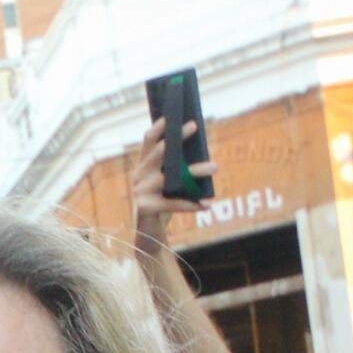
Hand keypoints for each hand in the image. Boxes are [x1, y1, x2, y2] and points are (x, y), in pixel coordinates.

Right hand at [127, 116, 213, 257]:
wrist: (149, 238)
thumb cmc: (164, 207)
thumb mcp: (170, 185)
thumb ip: (177, 170)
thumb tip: (201, 151)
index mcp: (143, 167)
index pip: (148, 141)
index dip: (160, 126)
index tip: (174, 114)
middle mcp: (138, 177)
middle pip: (158, 152)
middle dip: (177, 137)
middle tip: (194, 126)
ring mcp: (140, 193)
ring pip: (170, 178)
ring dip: (194, 171)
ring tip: (214, 166)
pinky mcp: (145, 209)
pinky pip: (173, 204)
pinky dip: (191, 204)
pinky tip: (206, 204)